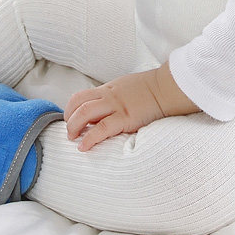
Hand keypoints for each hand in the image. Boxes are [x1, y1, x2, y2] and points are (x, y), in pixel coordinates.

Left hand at [64, 64, 199, 150]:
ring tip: (73, 139)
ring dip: (74, 127)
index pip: (81, 96)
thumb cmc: (150, 90)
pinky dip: (89, 138)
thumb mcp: (126, 88)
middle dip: (69, 119)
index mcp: (108, 89)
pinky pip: (102, 128)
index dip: (70, 108)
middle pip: (78, 104)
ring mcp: (116, 106)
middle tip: (69, 132)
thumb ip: (113, 96)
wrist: (166, 89)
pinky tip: (84, 147)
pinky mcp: (125, 118)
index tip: (70, 119)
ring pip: (85, 113)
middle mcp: (108, 96)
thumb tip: (105, 109)